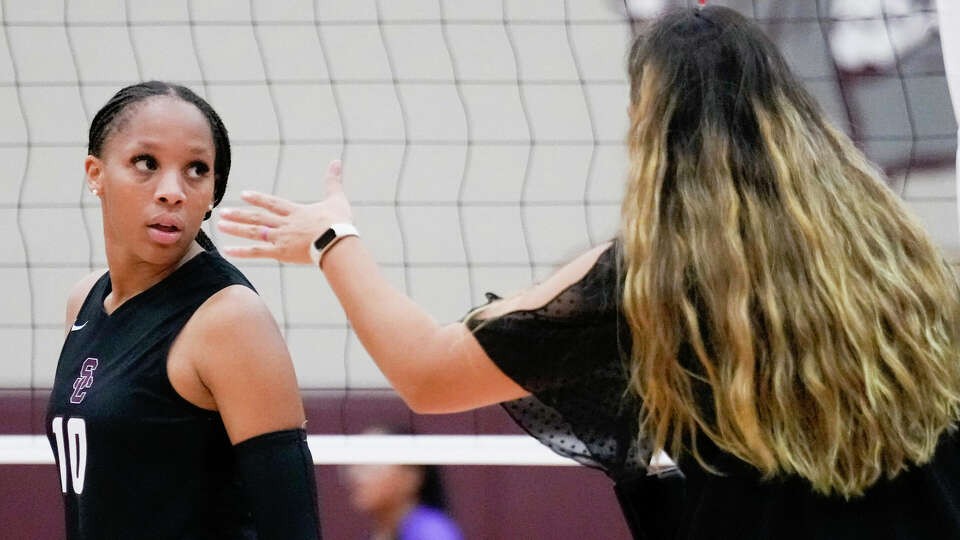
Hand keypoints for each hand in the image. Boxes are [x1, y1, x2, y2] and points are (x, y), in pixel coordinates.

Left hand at [217, 160, 351, 263]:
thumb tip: (336, 161)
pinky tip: (227, 250)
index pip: (272, 203)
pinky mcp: (281, 253)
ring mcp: (281, 238)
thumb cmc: (339, 223)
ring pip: (254, 232)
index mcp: (296, 212)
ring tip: (220, 225)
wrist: (337, 242)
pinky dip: (242, 252)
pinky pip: (257, 252)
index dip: (258, 199)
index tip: (244, 195)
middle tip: (222, 211)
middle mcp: (284, 223)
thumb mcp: (337, 199)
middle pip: (257, 217)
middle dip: (239, 214)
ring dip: (236, 228)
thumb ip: (333, 181)